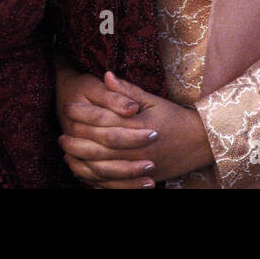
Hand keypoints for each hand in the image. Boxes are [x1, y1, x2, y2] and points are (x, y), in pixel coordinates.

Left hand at [59, 72, 213, 186]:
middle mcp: (137, 148)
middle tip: (60, 135)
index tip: (67, 107)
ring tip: (66, 154)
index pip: (104, 119)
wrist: (200, 142)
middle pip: (99, 146)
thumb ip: (127, 90)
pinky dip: (95, 180)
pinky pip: (113, 183)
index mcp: (138, 125)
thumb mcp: (153, 100)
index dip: (83, 113)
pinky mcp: (141, 179)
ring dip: (82, 161)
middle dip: (77, 140)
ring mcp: (139, 166)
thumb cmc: (174, 117)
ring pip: (103, 168)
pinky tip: (83, 172)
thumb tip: (106, 75)